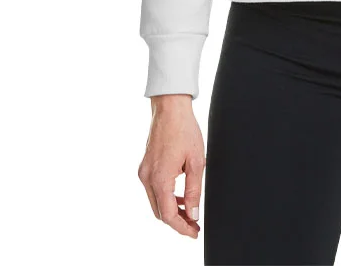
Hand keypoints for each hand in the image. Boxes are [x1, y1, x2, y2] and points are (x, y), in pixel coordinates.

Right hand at [138, 94, 204, 238]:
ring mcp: (144, 172)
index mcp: (160, 178)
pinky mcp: (145, 167)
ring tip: (189, 213)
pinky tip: (179, 196)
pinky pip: (154, 190)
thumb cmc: (184, 129)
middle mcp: (147, 178)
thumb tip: (193, 213)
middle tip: (194, 225)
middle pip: (159, 212)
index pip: (168, 215)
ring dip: (171, 210)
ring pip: (156, 202)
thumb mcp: (196, 161)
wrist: (170, 108)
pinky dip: (165, 197)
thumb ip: (194, 190)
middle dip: (177, 222)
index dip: (181, 227)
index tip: (194, 232)